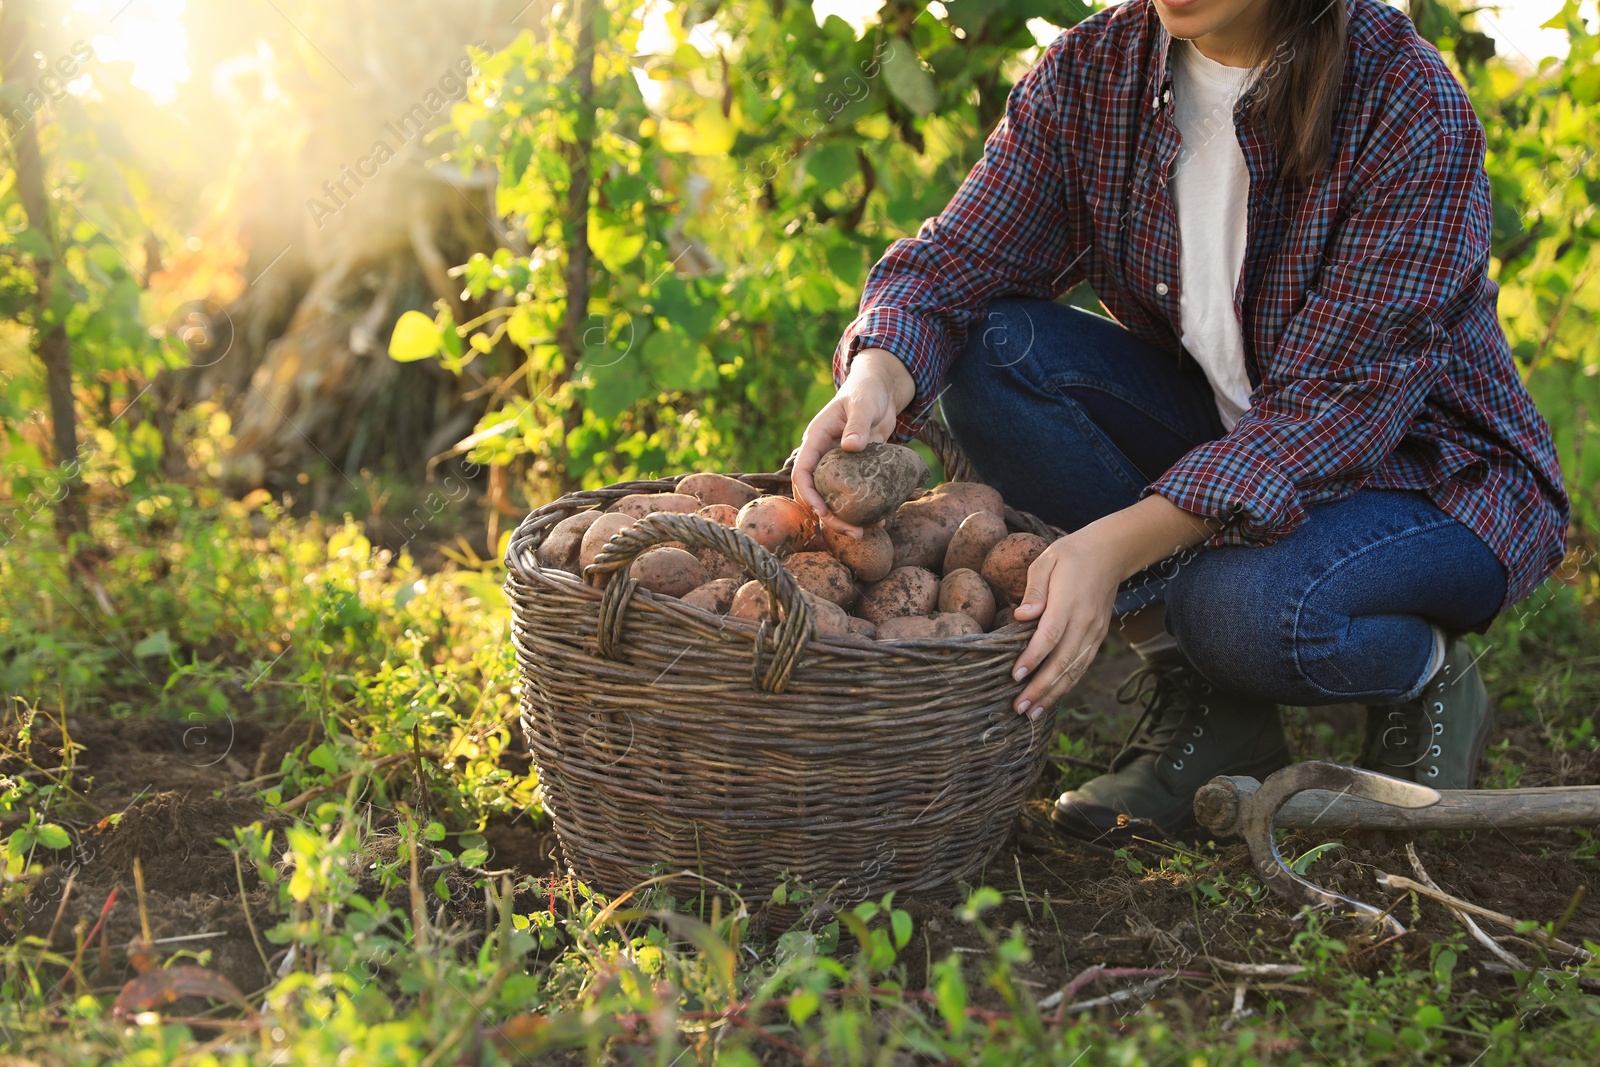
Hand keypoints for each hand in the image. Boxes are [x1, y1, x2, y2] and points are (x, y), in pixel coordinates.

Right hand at [792, 348, 915, 536]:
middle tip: (854, 532)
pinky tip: (882, 519)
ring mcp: (839, 467)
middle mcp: (823, 457)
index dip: (808, 495)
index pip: (802, 472)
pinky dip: (866, 509)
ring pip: (835, 499)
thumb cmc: (866, 391)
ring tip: (868, 531)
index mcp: (816, 440)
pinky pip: (856, 495)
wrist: (881, 391)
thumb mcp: (862, 404)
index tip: (823, 512)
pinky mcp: (857, 472)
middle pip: (816, 494)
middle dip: (830, 517)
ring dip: (847, 519)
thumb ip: (857, 423)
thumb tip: (850, 446)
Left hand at [1008, 534, 1123, 718]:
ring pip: (1074, 669)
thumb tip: (1022, 615)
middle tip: (1018, 707)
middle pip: (1062, 661)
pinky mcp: (1098, 637)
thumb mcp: (1047, 561)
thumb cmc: (1071, 555)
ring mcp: (1094, 632)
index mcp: (1069, 602)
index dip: (1033, 658)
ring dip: (1053, 694)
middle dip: (1040, 688)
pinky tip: (1051, 699)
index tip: (1015, 676)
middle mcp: (1084, 622)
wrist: (1110, 553)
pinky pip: (1083, 666)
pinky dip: (1067, 685)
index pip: (1050, 636)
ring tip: (1032, 713)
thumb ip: (1034, 590)